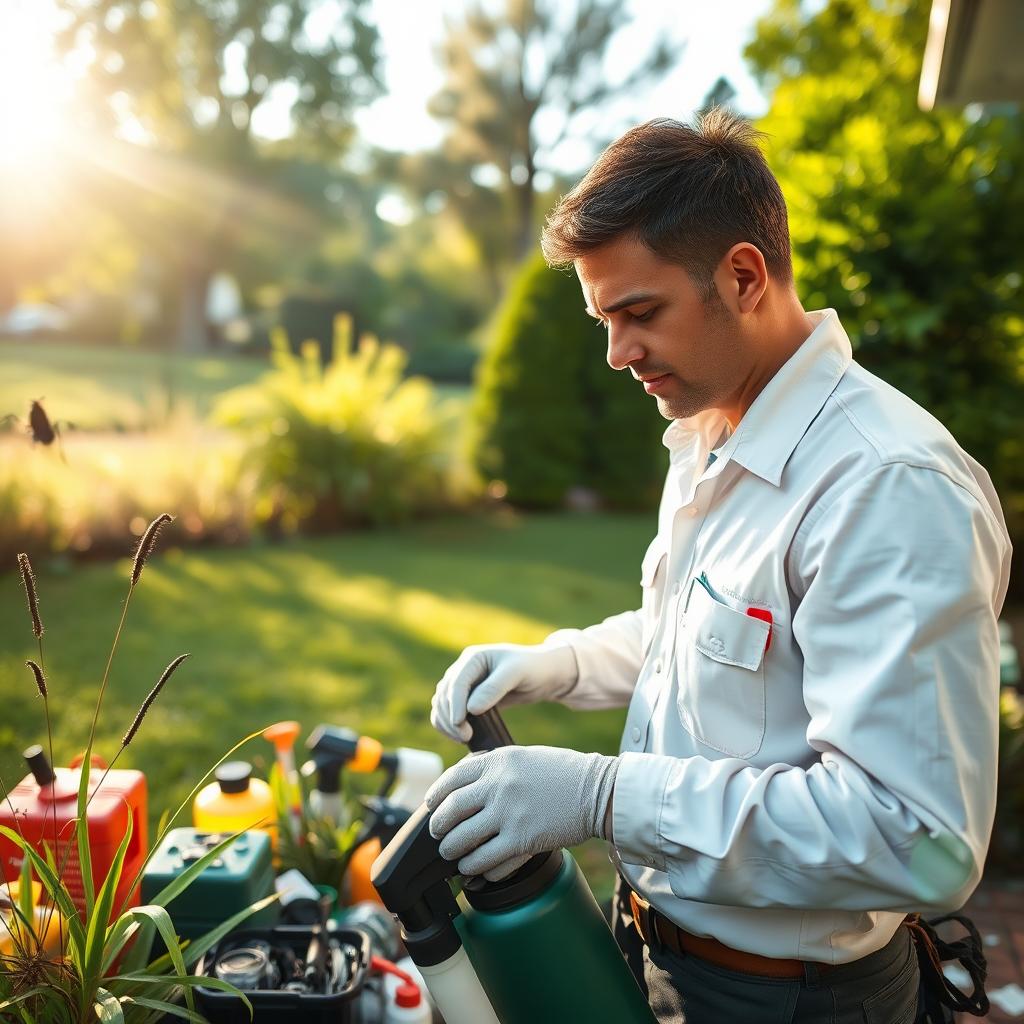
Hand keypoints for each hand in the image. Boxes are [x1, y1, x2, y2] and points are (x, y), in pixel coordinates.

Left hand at [425, 745, 618, 881]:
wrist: (598, 791)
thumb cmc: (563, 773)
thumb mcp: (523, 756)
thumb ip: (494, 768)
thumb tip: (466, 786)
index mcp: (497, 761)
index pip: (451, 779)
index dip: (435, 795)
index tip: (431, 806)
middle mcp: (498, 786)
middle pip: (451, 811)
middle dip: (439, 828)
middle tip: (439, 836)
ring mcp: (509, 814)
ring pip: (463, 841)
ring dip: (453, 853)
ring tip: (455, 857)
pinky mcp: (522, 841)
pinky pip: (487, 861)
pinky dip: (477, 869)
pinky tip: (477, 870)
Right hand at [429, 643, 577, 742]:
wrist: (545, 673)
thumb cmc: (533, 668)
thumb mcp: (516, 673)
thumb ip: (494, 688)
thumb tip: (471, 709)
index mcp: (473, 658)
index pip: (456, 683)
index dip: (455, 705)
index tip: (460, 725)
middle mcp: (464, 669)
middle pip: (444, 695)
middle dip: (450, 717)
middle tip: (465, 737)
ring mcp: (465, 684)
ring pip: (442, 705)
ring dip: (446, 722)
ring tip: (463, 738)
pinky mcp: (469, 698)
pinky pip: (450, 712)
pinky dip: (450, 724)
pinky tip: (461, 736)